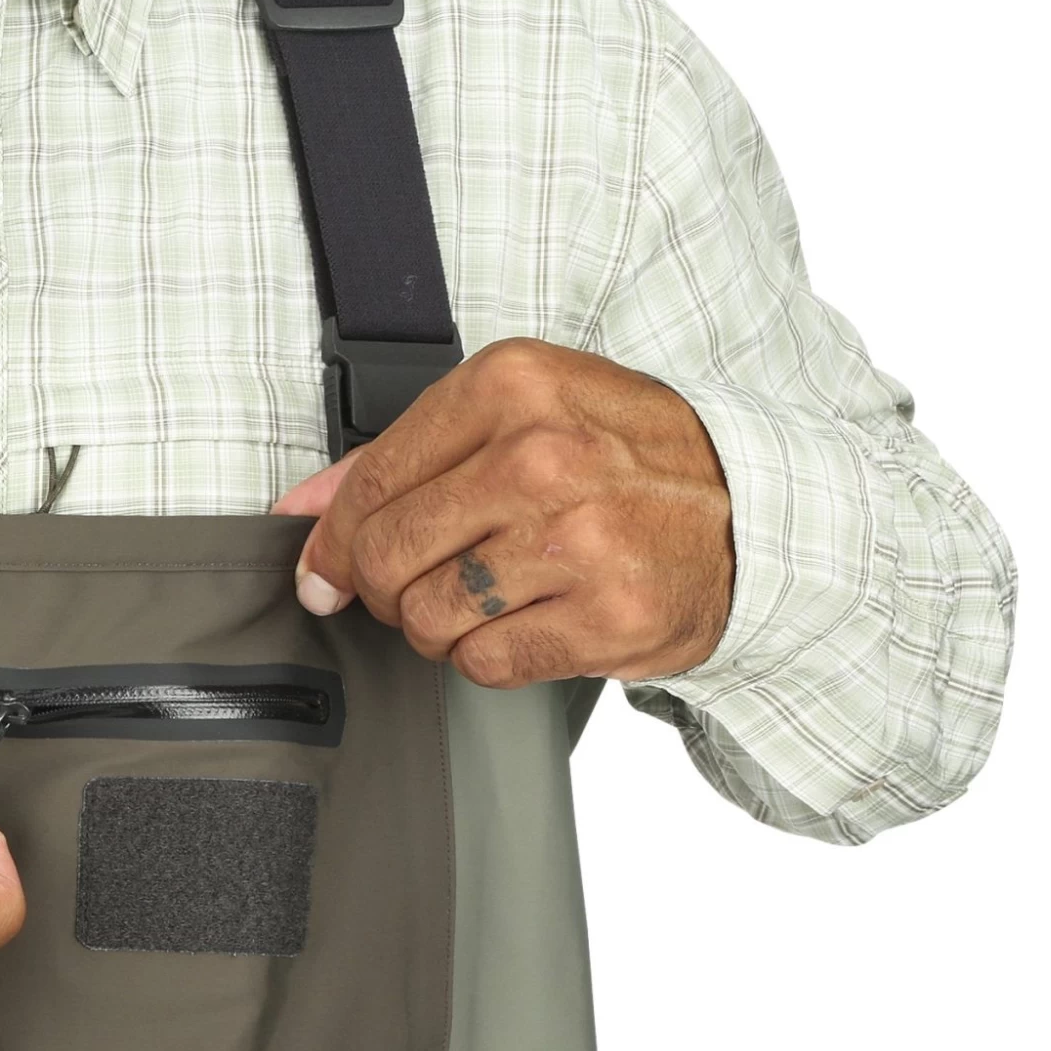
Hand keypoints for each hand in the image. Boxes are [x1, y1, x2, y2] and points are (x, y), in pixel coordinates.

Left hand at [272, 338, 735, 685]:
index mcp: (513, 387)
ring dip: (437, 626)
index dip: (331, 541)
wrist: (750, 510)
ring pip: (426, 618)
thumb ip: (403, 455)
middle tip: (410, 587)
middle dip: (381, 588)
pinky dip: (487, 656)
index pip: (369, 481)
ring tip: (484, 600)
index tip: (325, 569)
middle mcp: (543, 457)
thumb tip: (299, 509)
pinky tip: (525, 623)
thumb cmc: (625, 457)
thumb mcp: (524, 413)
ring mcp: (578, 540)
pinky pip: (483, 663)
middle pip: (386, 555)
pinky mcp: (606, 617)